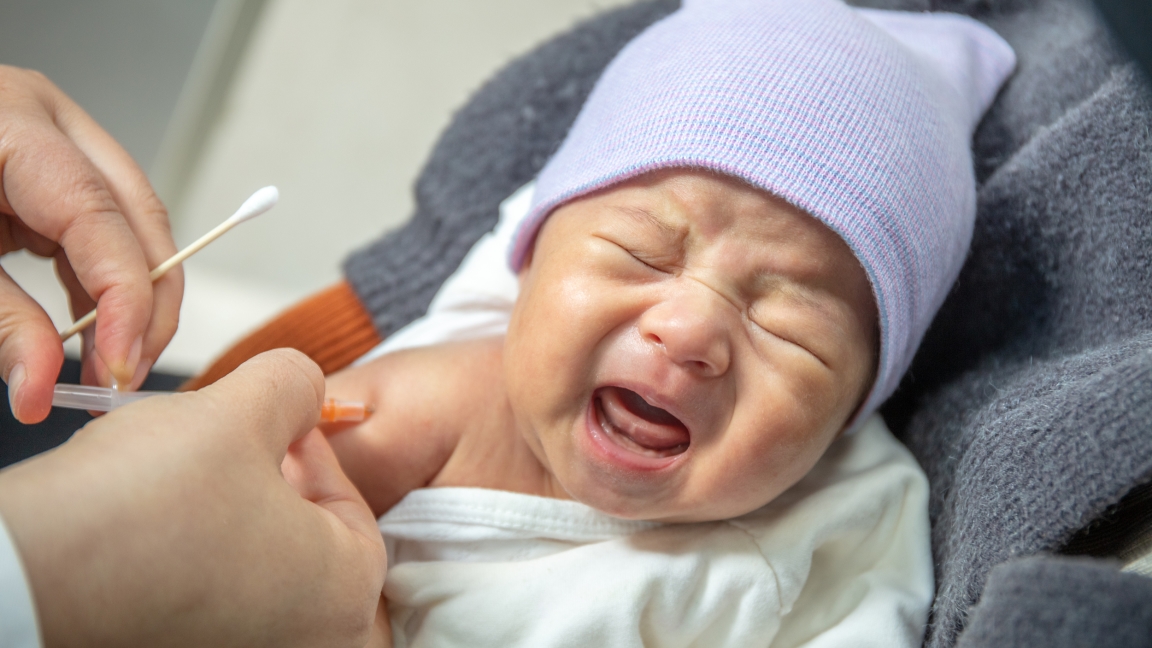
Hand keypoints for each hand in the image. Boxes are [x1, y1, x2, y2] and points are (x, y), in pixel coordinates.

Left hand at [0, 64, 182, 421]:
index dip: (124, 295)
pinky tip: (95, 338)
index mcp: (14, 123)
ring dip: (130, 306)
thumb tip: (39, 387)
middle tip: (127, 373)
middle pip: (138, 220)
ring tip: (108, 368)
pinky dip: (101, 292)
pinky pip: (101, 239)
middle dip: (145, 305)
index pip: (100, 214)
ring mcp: (60, 150)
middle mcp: (52, 126)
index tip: (121, 365)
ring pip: (132, 232)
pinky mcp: (54, 182)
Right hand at [0, 349, 386, 647]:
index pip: (356, 512)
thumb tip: (303, 386)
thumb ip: (295, 385)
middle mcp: (302, 641)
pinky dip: (192, 556)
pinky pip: (209, 598)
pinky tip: (153, 516)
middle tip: (237, 444)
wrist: (27, 572)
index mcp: (344, 594)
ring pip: (255, 570)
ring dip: (230, 514)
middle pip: (308, 544)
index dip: (316, 454)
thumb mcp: (241, 410)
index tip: (282, 428)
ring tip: (187, 472)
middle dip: (272, 484)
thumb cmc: (143, 505)